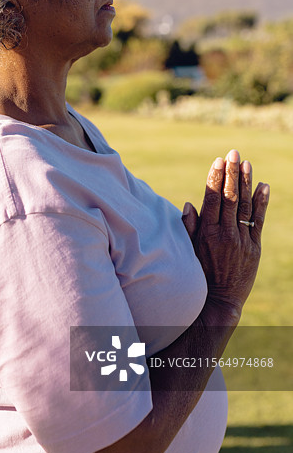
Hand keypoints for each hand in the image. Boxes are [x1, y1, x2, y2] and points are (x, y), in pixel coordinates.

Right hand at [182, 149, 269, 323]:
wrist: (220, 300)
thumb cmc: (200, 273)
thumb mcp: (189, 250)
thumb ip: (190, 226)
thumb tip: (189, 204)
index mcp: (207, 233)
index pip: (212, 199)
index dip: (216, 179)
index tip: (218, 161)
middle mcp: (225, 234)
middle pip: (230, 198)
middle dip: (232, 174)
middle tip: (234, 153)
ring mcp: (241, 240)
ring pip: (245, 206)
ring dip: (246, 182)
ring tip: (246, 163)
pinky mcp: (254, 247)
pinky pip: (258, 220)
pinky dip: (261, 202)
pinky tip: (263, 186)